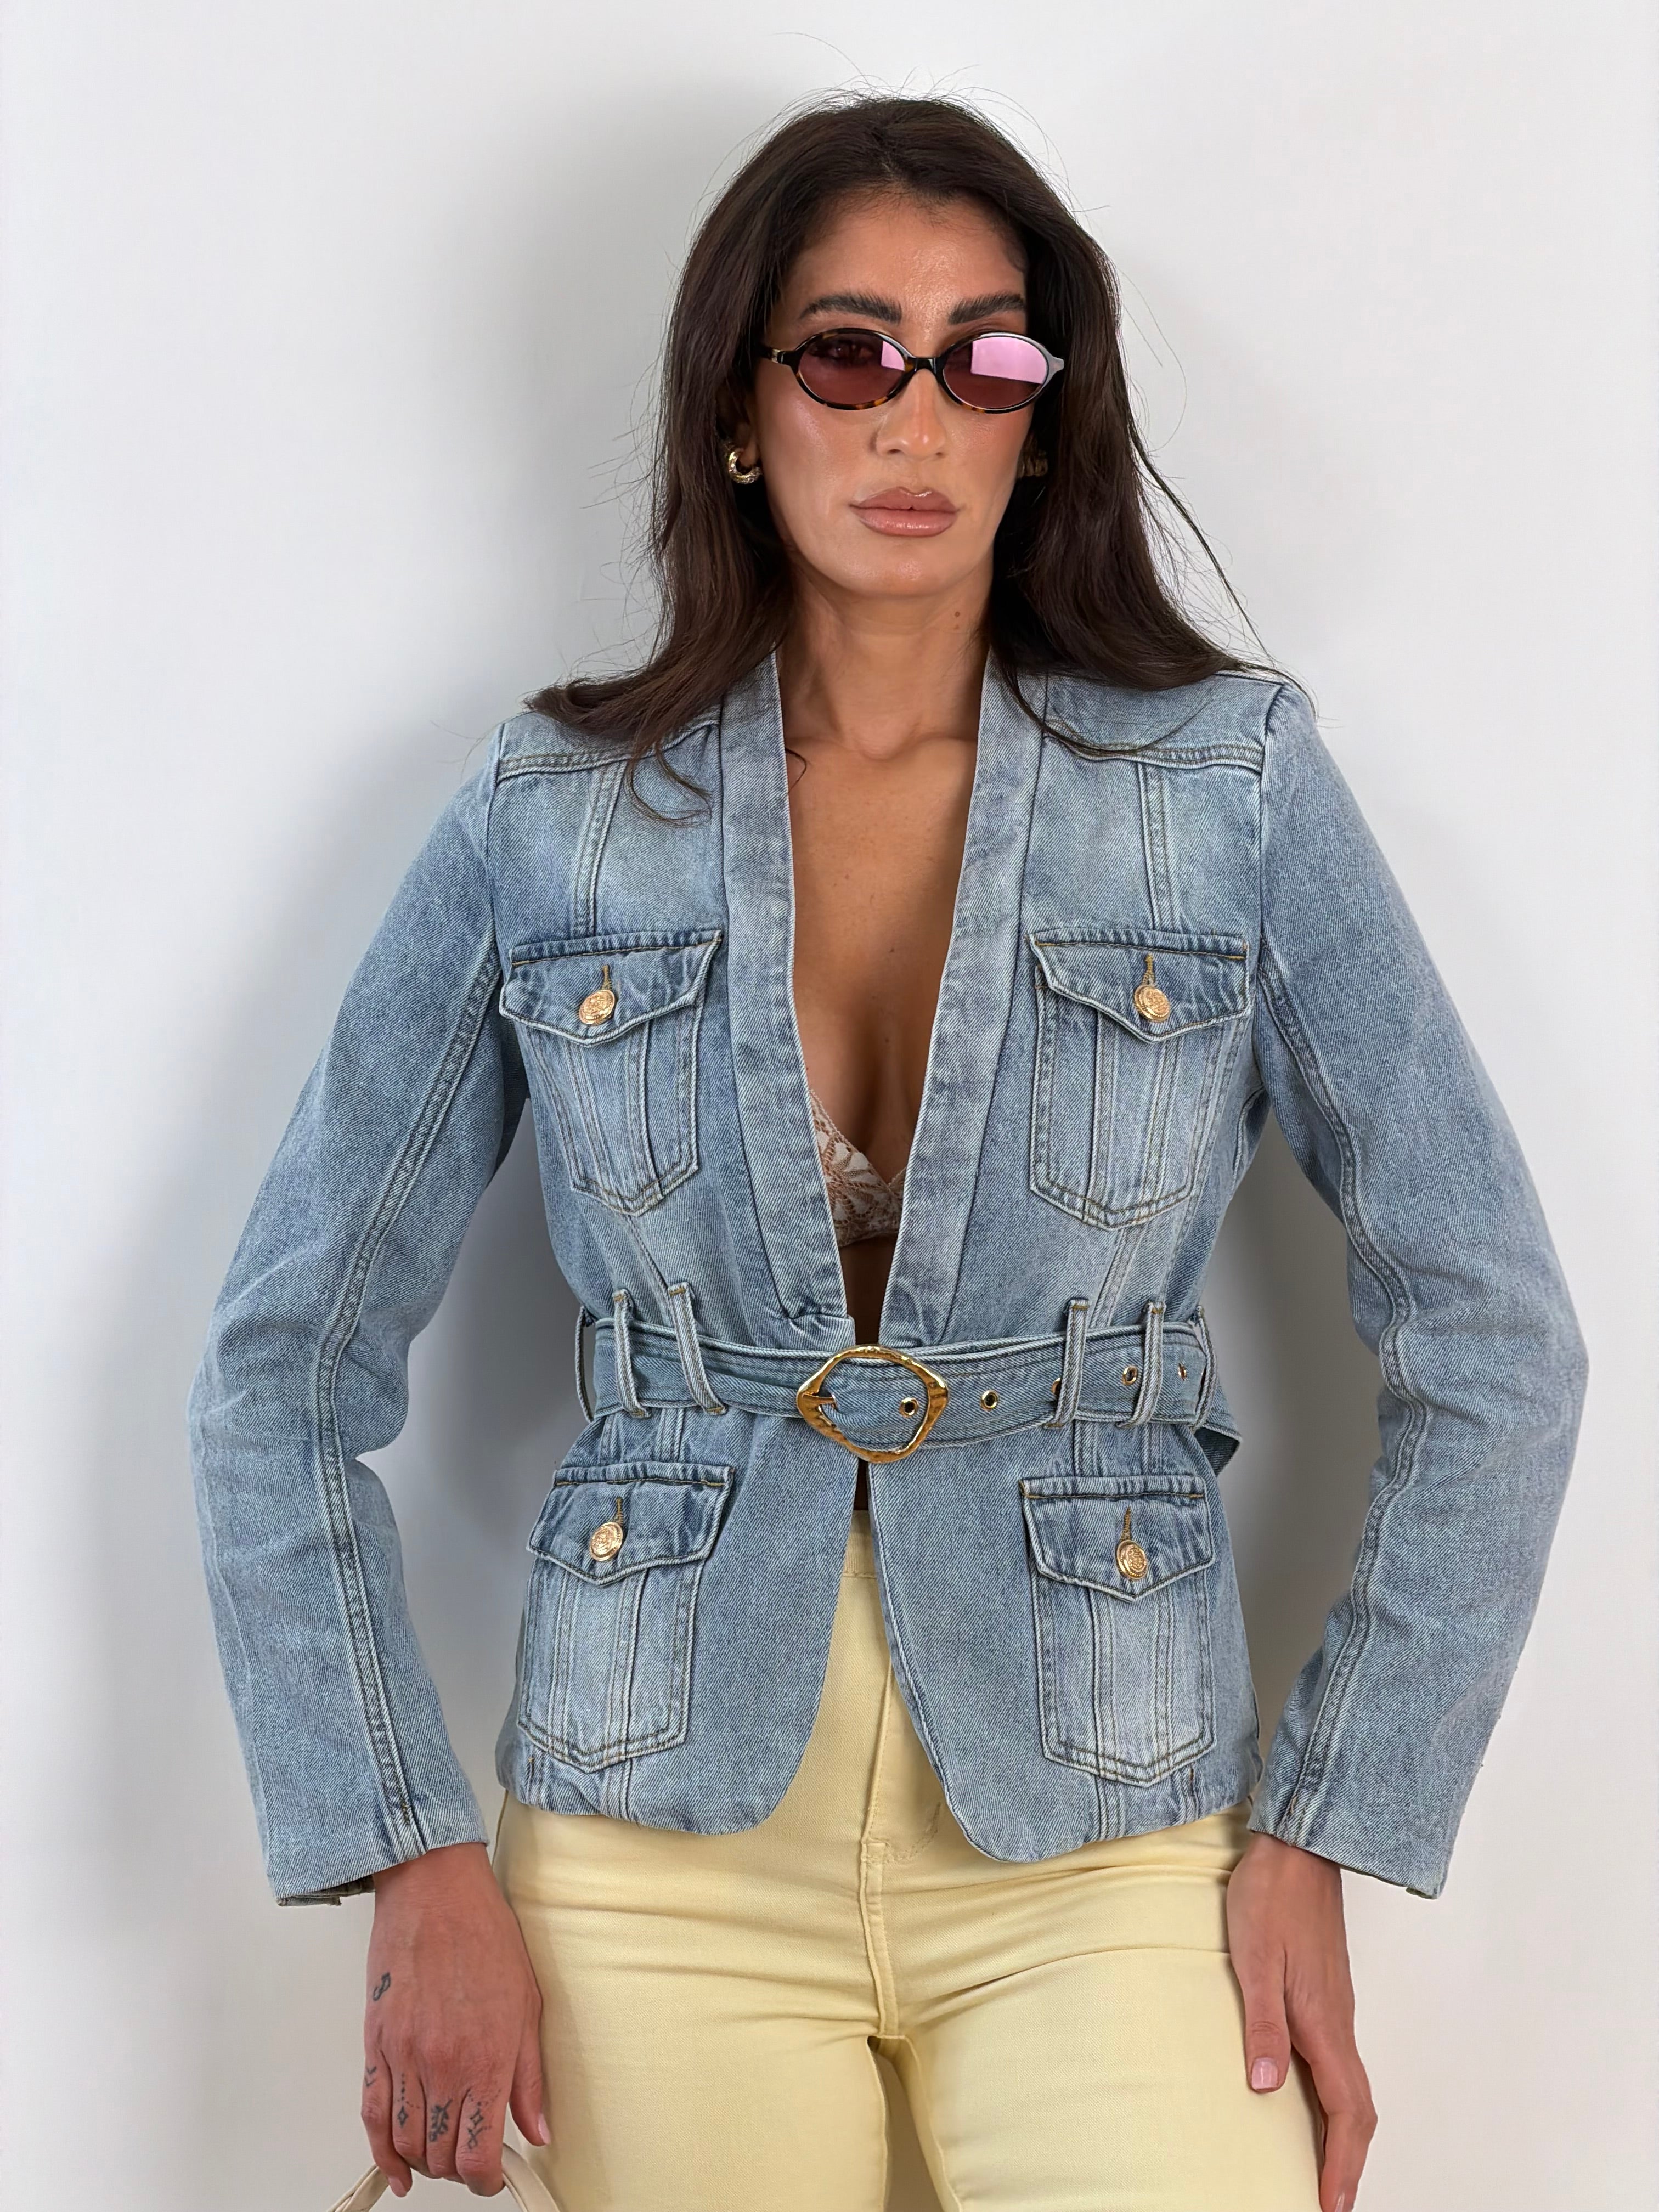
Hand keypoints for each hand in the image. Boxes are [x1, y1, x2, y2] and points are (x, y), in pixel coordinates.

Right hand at [360, 1841, 549, 2196]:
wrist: (435, 1890)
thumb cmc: (485, 1935)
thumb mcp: (529, 2005)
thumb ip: (530, 2077)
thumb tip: (538, 2130)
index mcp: (487, 2058)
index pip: (478, 2155)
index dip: (486, 2180)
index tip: (494, 2175)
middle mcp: (443, 2065)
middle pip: (440, 2156)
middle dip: (457, 2171)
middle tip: (471, 2159)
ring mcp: (404, 2057)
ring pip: (406, 2142)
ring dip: (423, 2161)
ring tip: (440, 2155)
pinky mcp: (376, 2044)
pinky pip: (372, 2114)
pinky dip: (381, 2150)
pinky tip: (396, 2166)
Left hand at [1226, 1832, 1375, 2211]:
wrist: (1297, 1847)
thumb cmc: (1272, 1896)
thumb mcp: (1255, 1957)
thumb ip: (1262, 2022)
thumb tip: (1263, 2087)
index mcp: (1323, 2021)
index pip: (1346, 2111)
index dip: (1341, 2164)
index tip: (1330, 2206)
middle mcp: (1338, 2022)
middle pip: (1358, 2109)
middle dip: (1349, 2163)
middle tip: (1330, 2203)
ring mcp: (1335, 2008)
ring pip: (1352, 2086)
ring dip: (1345, 2135)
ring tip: (1325, 2170)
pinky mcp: (1326, 1994)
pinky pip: (1340, 2064)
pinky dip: (1336, 2101)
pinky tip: (1314, 2104)